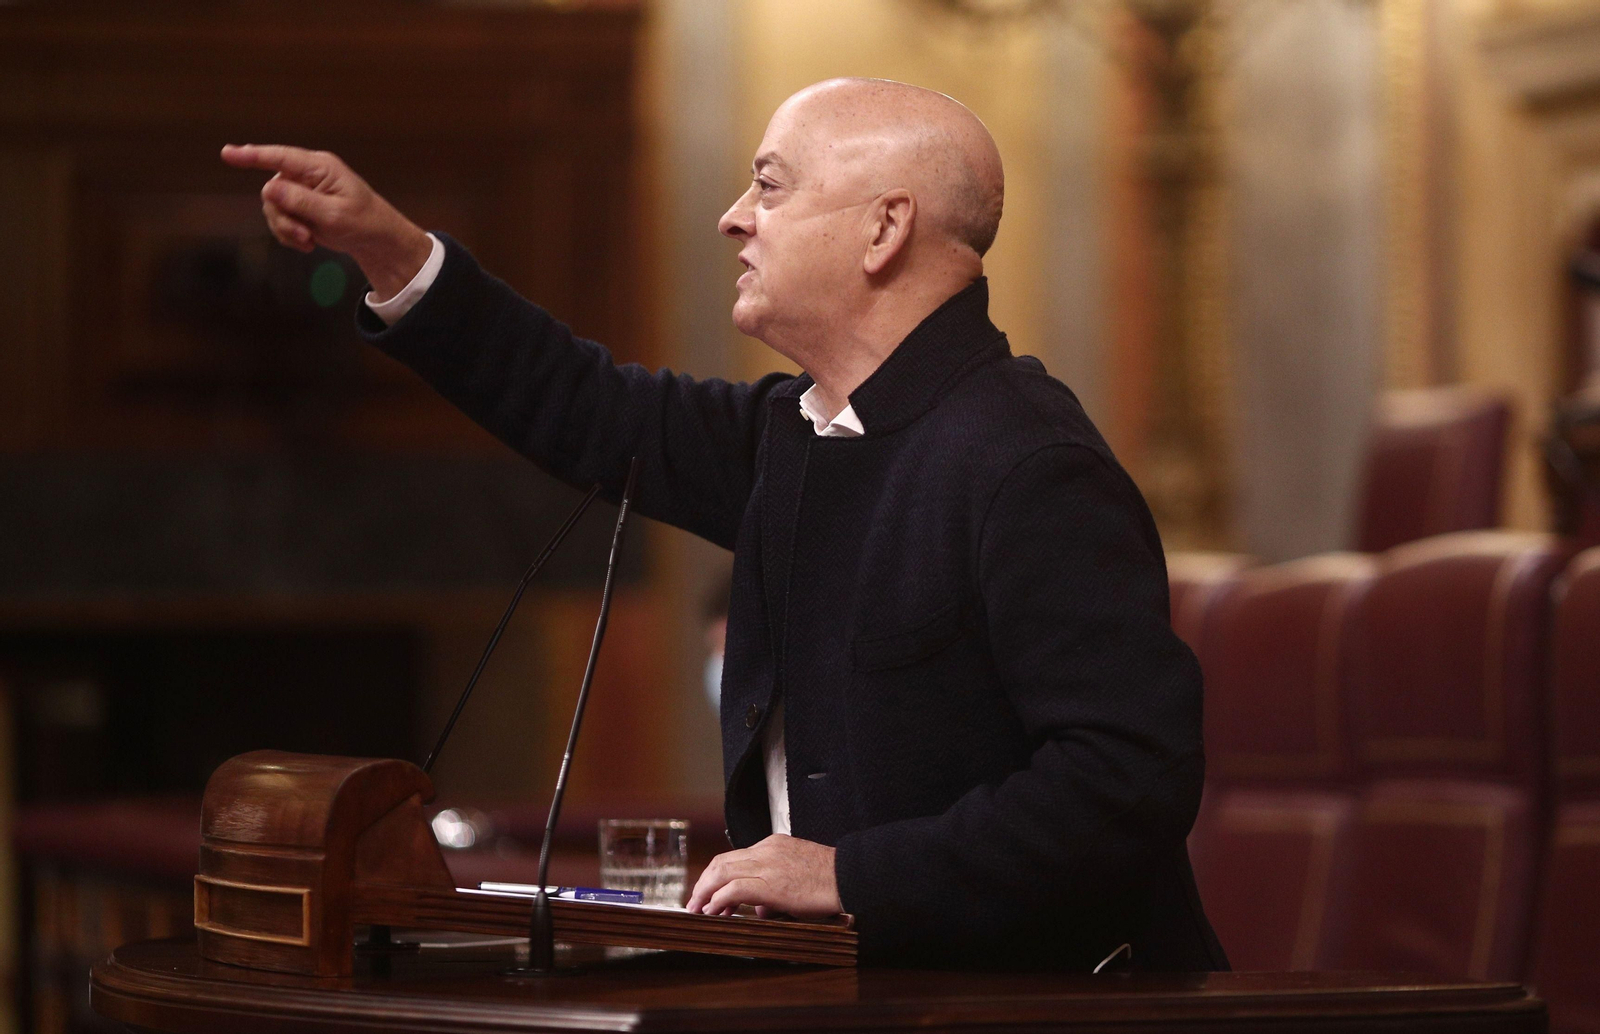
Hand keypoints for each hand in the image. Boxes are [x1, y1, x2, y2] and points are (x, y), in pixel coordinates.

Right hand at [220, 144, 433, 301]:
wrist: (375, 240)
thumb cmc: (363, 222)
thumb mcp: (335, 215)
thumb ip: (302, 201)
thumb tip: (268, 188)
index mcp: (319, 167)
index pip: (280, 158)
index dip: (252, 155)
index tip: (227, 154)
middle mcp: (306, 175)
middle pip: (272, 192)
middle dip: (282, 218)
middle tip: (303, 236)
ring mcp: (301, 190)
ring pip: (272, 208)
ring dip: (286, 229)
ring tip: (309, 241)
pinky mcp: (299, 207)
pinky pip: (279, 220)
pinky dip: (289, 235)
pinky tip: (309, 243)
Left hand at [686, 835, 841, 917]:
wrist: (850, 876)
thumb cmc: (830, 880)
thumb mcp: (797, 879)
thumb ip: (775, 892)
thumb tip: (761, 910)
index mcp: (772, 845)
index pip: (734, 857)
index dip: (716, 876)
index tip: (708, 893)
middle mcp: (765, 849)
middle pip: (721, 862)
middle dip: (703, 883)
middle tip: (695, 903)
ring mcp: (767, 863)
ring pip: (721, 872)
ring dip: (704, 892)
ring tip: (698, 909)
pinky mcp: (770, 882)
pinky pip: (734, 888)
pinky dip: (718, 900)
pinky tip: (714, 911)